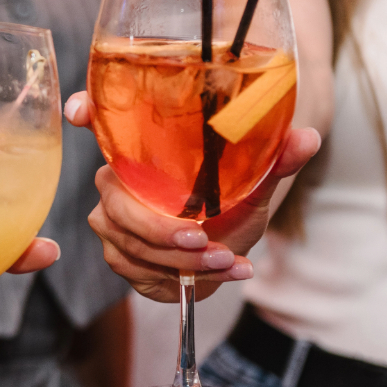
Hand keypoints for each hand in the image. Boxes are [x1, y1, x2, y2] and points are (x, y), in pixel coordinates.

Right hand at [64, 91, 320, 302]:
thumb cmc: (230, 209)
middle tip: (202, 239)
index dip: (84, 112)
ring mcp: (111, 221)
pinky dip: (187, 276)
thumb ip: (274, 161)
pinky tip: (226, 273)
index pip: (99, 122)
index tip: (80, 110)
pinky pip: (142, 269)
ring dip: (184, 259)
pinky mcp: (118, 256)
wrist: (225, 254)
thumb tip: (306, 137)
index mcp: (141, 151)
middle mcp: (115, 182)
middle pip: (118, 206)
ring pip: (133, 244)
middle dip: (160, 228)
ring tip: (230, 261)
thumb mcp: (253, 185)